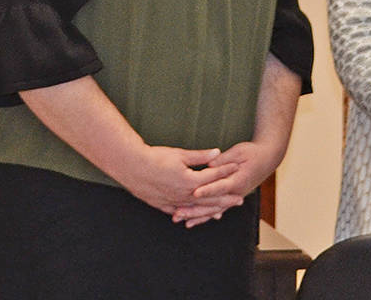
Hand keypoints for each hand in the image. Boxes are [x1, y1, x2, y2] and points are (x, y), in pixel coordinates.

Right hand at [117, 145, 239, 214]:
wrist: (131, 167)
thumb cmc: (155, 158)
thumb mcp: (180, 154)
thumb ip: (200, 156)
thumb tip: (217, 153)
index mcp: (190, 181)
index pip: (213, 177)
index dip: (226, 172)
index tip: (237, 169)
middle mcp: (184, 194)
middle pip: (209, 198)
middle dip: (225, 198)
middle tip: (239, 200)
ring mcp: (173, 202)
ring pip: (195, 208)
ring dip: (209, 210)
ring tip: (221, 212)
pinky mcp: (162, 205)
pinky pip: (179, 212)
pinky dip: (189, 214)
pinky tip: (193, 216)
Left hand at [172, 141, 279, 226]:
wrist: (268, 158)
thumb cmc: (253, 153)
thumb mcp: (239, 151)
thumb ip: (223, 159)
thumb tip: (209, 164)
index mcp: (238, 180)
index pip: (220, 187)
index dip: (207, 190)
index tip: (194, 193)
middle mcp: (236, 192)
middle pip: (214, 204)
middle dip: (196, 210)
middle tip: (179, 213)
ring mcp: (234, 197)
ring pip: (214, 211)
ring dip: (198, 217)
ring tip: (182, 221)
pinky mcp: (232, 198)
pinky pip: (217, 210)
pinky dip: (205, 217)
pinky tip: (192, 222)